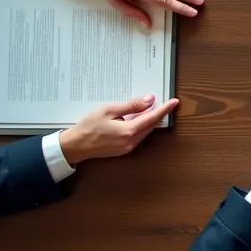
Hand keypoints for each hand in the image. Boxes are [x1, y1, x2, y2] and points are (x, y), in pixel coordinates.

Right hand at [58, 94, 178, 164]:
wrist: (76, 145)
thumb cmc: (88, 126)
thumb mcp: (109, 109)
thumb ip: (131, 105)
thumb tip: (149, 100)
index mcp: (128, 131)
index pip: (152, 118)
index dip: (164, 109)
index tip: (174, 102)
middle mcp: (131, 142)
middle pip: (151, 126)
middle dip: (159, 114)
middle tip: (165, 103)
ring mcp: (128, 148)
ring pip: (145, 132)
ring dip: (150, 121)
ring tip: (152, 108)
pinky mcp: (124, 150)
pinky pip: (138, 136)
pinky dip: (142, 127)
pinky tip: (139, 119)